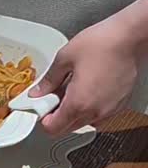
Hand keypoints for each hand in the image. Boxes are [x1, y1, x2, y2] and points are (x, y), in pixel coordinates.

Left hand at [30, 17, 139, 135]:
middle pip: (67, 128)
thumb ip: (49, 80)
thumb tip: (38, 92)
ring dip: (74, 113)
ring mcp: (109, 110)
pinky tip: (88, 89)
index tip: (42, 105)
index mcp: (78, 103)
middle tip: (55, 96)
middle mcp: (95, 112)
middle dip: (57, 116)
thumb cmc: (101, 44)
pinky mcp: (119, 105)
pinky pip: (99, 115)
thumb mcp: (65, 58)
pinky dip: (90, 108)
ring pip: (84, 123)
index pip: (53, 129)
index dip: (43, 118)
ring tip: (73, 89)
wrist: (129, 38)